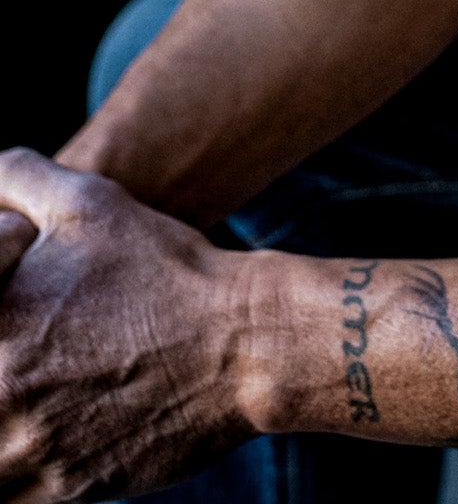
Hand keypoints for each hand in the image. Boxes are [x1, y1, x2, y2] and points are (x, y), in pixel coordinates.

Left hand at [0, 149, 259, 500]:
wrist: (242, 343)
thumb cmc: (163, 266)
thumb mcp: (88, 199)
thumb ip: (16, 178)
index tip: (8, 320)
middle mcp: (1, 392)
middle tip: (18, 357)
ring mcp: (29, 449)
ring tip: (23, 399)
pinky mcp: (61, 490)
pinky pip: (8, 495)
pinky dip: (14, 469)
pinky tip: (37, 434)